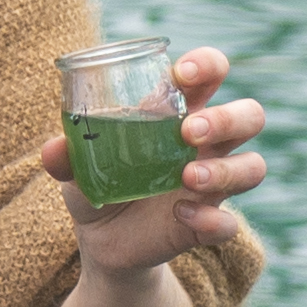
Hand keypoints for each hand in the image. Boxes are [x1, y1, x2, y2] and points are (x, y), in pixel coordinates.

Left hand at [51, 45, 267, 277]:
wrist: (102, 242)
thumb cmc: (96, 183)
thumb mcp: (76, 166)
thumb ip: (66, 154)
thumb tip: (53, 148)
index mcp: (179, 112)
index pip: (211, 73)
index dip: (208, 65)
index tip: (182, 74)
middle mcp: (205, 145)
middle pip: (250, 115)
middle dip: (227, 118)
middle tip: (188, 132)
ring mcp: (210, 185)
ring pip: (253, 167)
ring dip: (226, 170)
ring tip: (185, 179)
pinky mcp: (205, 224)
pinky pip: (228, 223)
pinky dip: (210, 220)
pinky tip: (179, 216)